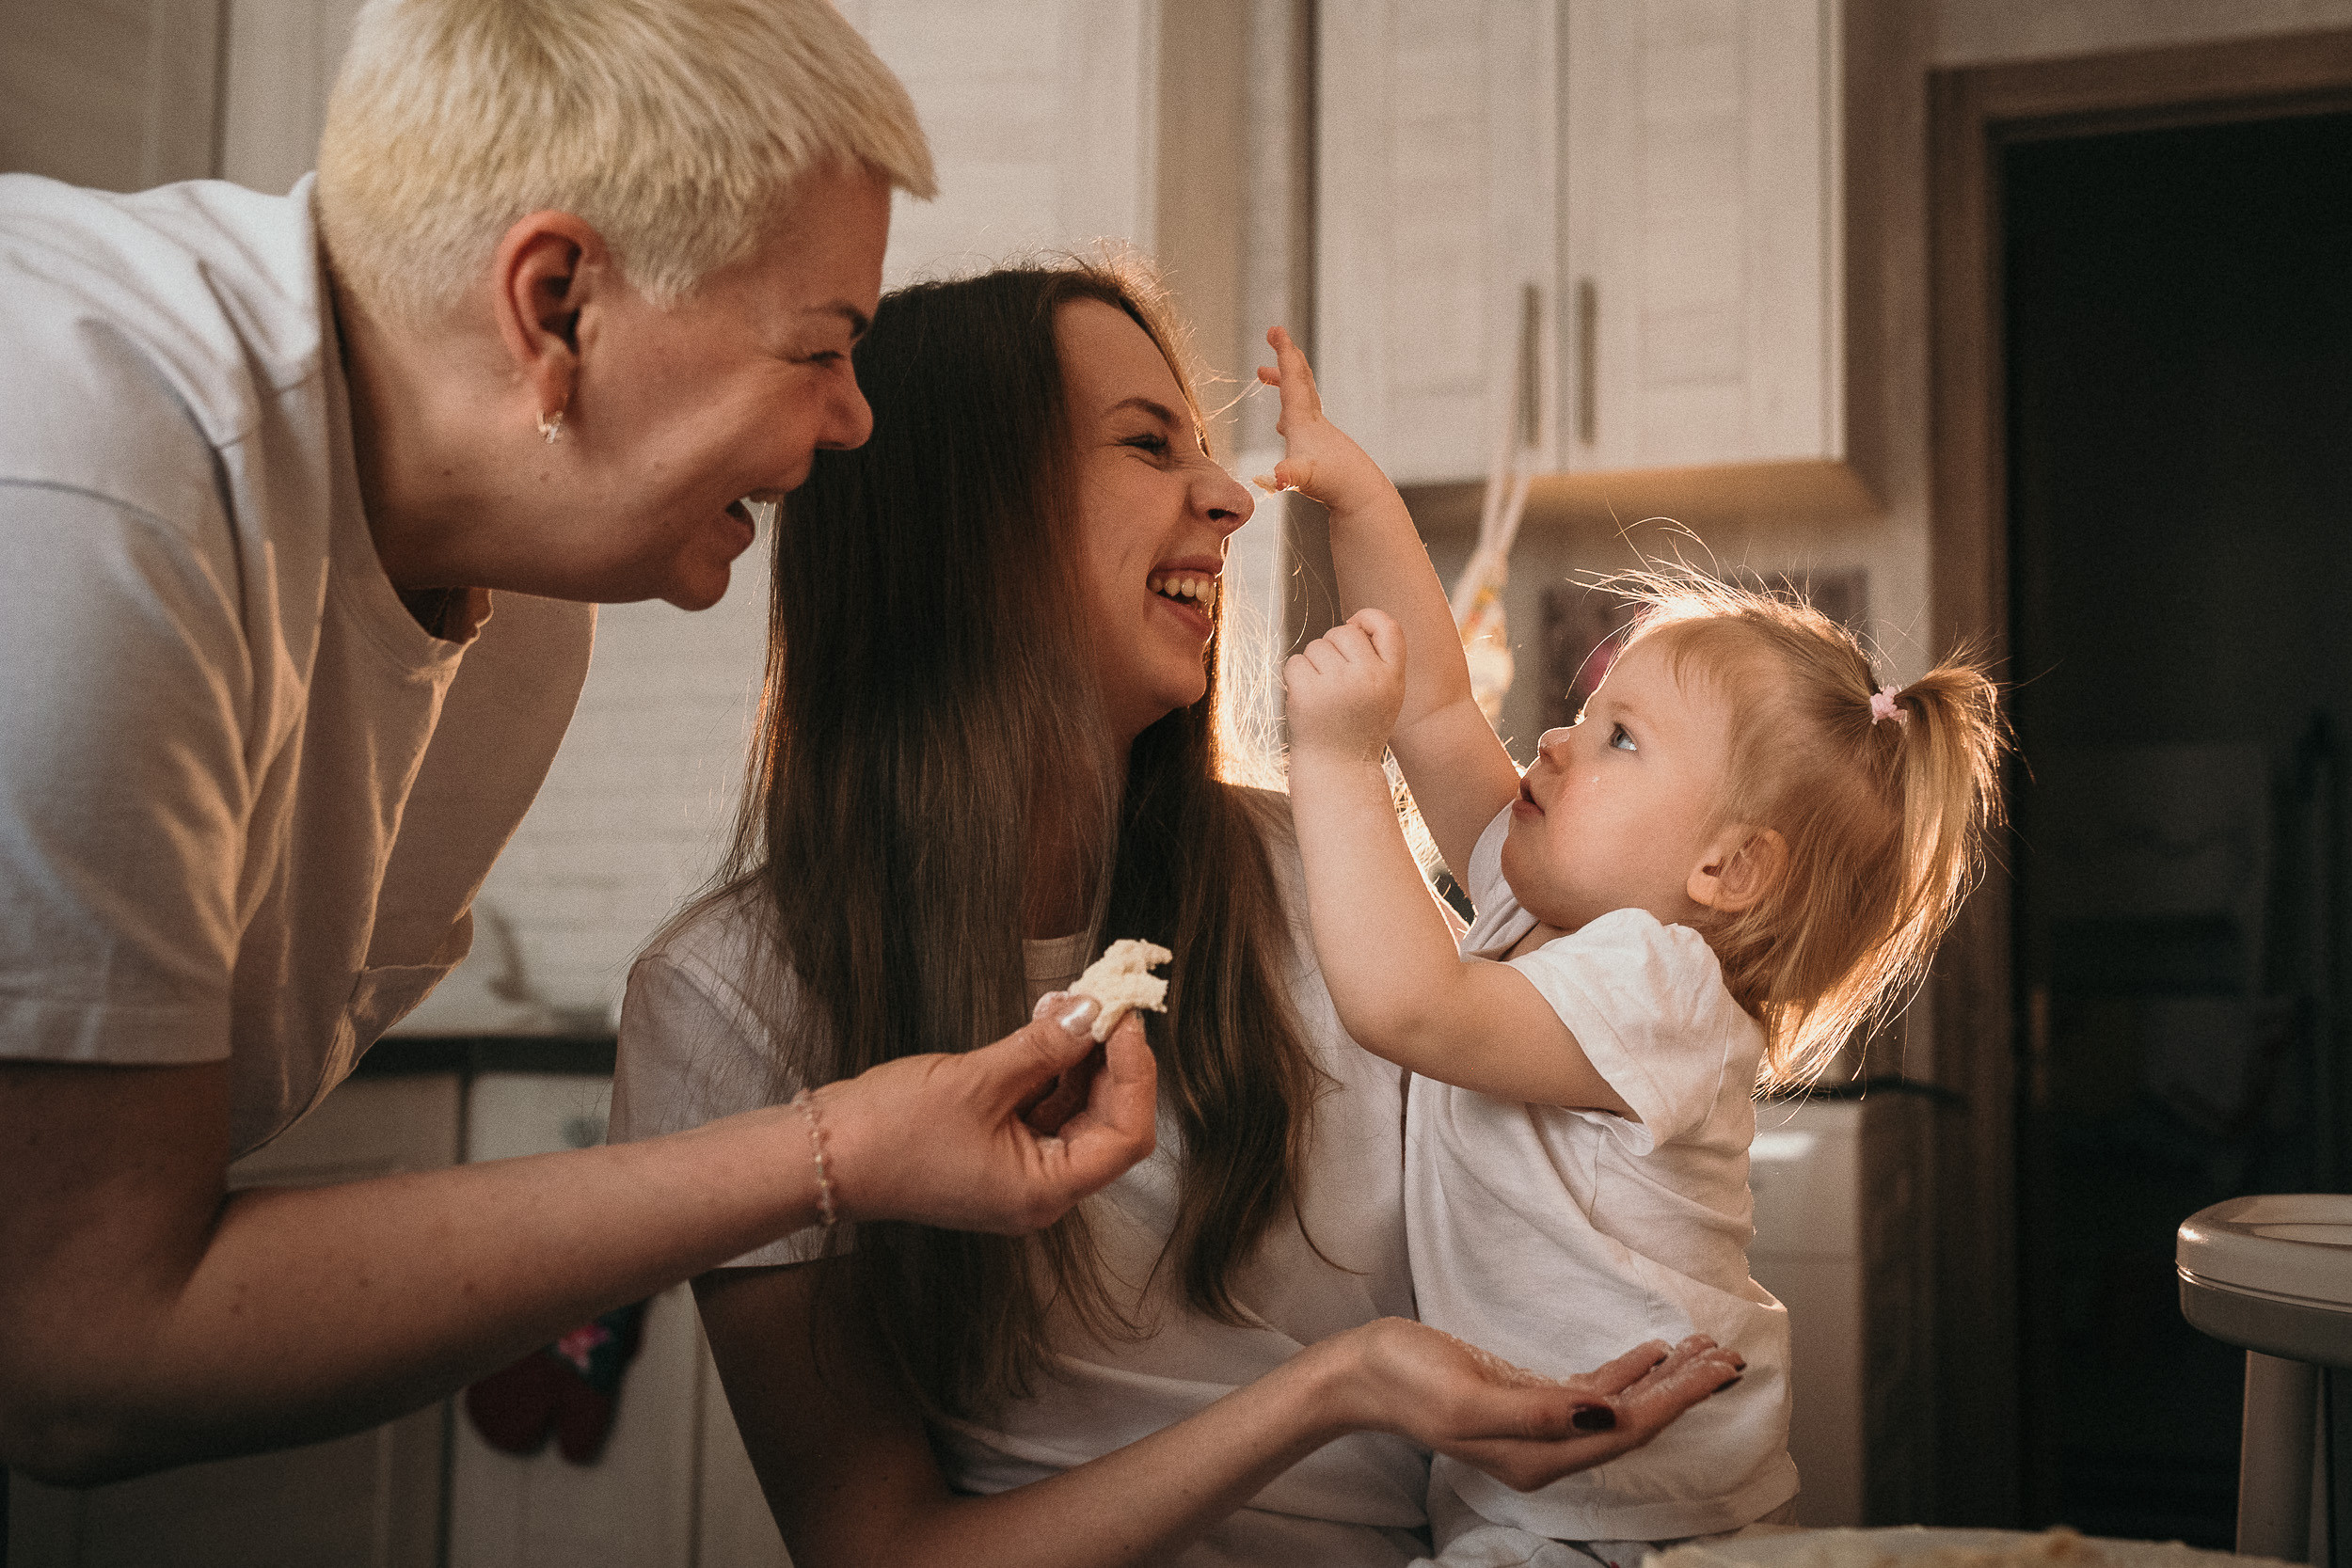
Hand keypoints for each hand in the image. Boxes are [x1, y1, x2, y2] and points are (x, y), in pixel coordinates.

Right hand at [819, 997, 1156, 1232]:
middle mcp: (1041, 1190)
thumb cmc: (890, 1133)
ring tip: (1072, 1003)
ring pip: (1077, 1112)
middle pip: (1108, 1123)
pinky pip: (1044, 1108)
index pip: (1126, 1137)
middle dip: (1112, 1061)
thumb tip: (1091, 1012)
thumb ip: (1043, 1048)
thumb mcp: (977, 1081)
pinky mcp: (999, 1150)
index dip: (1137, 1075)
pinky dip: (1052, 1069)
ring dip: (1083, 1059)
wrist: (823, 1155)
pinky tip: (1048, 1026)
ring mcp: (1020, 1171)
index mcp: (1044, 1192)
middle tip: (1104, 1002)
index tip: (1125, 1021)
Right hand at [1253, 326, 1395, 516]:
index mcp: (1304, 420)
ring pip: (1301, 400)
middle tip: (1273, 338)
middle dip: (1284, 358)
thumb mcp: (1305, 478)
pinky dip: (1290, 414)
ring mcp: (1320, 435)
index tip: (1276, 328)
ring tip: (1265, 378)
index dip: (1284, 352)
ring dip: (1283, 385)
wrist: (1363, 499)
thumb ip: (1288, 476)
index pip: (1293, 378)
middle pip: (1300, 381)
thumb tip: (1272, 479)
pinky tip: (1285, 428)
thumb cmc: (1334, 484)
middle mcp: (1314, 422)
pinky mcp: (1323, 451)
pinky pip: (1303, 422)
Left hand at [1282, 608, 1406, 762]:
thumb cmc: (1360, 726)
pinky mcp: (1307, 694)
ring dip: (1314, 664)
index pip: (1387, 625)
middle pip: (1343, 632)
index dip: (1368, 618)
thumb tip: (1353, 621)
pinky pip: (1295, 662)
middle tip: (1336, 680)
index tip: (1355, 625)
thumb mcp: (1386, 694)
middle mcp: (1368, 678)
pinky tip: (1307, 698)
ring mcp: (1336, 686)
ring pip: (1316, 646)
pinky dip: (1295, 676)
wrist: (1338, 769)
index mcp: (1392, 677)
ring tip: (1324, 694)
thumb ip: (1380, 659)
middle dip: (1334, 647)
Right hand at [1334, 1320, 1745, 1491]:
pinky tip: (1650, 1353)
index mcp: (1540, 1456)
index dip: (1677, 1402)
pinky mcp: (1526, 1401)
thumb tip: (1607, 1416)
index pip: (1628, 1431)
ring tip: (1704, 1350)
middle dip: (1685, 1391)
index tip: (1717, 1370)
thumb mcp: (1471, 1398)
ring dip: (1662, 1379)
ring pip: (1618, 1407)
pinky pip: (1592, 1393)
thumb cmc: (1408, 1380)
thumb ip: (1541, 1411)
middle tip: (1729, 1357)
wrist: (1361, 1374)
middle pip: (1633, 1422)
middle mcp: (1547, 1449)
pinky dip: (1627, 1372)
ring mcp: (1538, 1426)